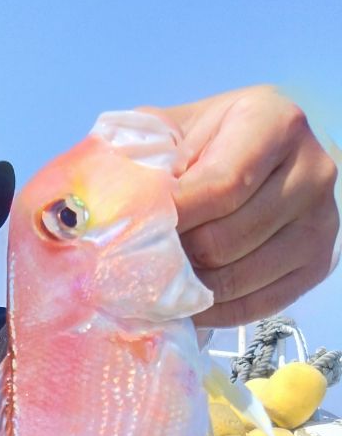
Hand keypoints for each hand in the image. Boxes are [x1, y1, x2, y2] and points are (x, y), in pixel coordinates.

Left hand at [160, 86, 339, 328]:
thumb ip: (142, 159)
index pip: (221, 186)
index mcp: (275, 123)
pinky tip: (186, 300)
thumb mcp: (169, 130)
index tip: (136, 233)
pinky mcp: (316, 266)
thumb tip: (115, 217)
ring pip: (236, 278)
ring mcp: (320, 223)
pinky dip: (211, 312)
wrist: (250, 158)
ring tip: (161, 276)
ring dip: (189, 286)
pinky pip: (254, 307)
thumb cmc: (201, 144)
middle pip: (226, 240)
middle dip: (176, 255)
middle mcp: (312, 170)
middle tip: (144, 258)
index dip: (173, 218)